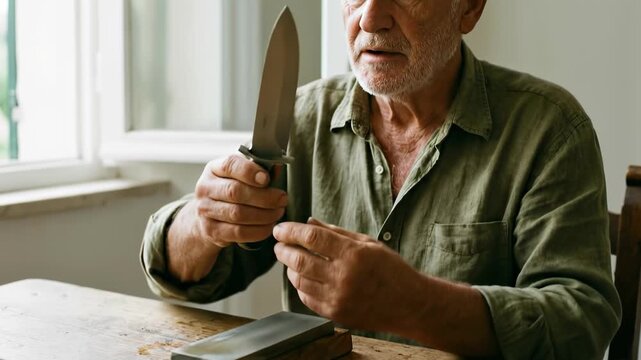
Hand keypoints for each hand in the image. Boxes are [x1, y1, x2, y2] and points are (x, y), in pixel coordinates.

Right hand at [192, 154, 287, 247]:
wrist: (208, 215)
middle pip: (235, 192)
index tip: (267, 179)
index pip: (230, 165)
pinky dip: (258, 230)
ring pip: (238, 214)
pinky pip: (238, 232)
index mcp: (214, 169)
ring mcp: (206, 211)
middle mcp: (205, 188)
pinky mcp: (212, 231)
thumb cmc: (230, 190)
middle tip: (282, 199)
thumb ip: (258, 170)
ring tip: (278, 212)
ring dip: (264, 215)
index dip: (250, 172)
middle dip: (264, 197)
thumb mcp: (239, 175)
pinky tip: (269, 226)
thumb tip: (278, 167)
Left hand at [272, 218, 421, 331]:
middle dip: (284, 250)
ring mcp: (338, 298)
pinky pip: (306, 298)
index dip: (291, 231)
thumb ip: (336, 232)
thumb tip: (309, 222)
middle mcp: (344, 277)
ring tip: (290, 260)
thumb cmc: (390, 269)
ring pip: (299, 280)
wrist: (408, 304)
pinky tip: (302, 277)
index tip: (280, 229)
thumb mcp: (367, 243)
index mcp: (353, 254)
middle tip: (280, 244)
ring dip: (290, 268)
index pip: (312, 237)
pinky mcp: (335, 314)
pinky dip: (300, 286)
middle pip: (300, 260)